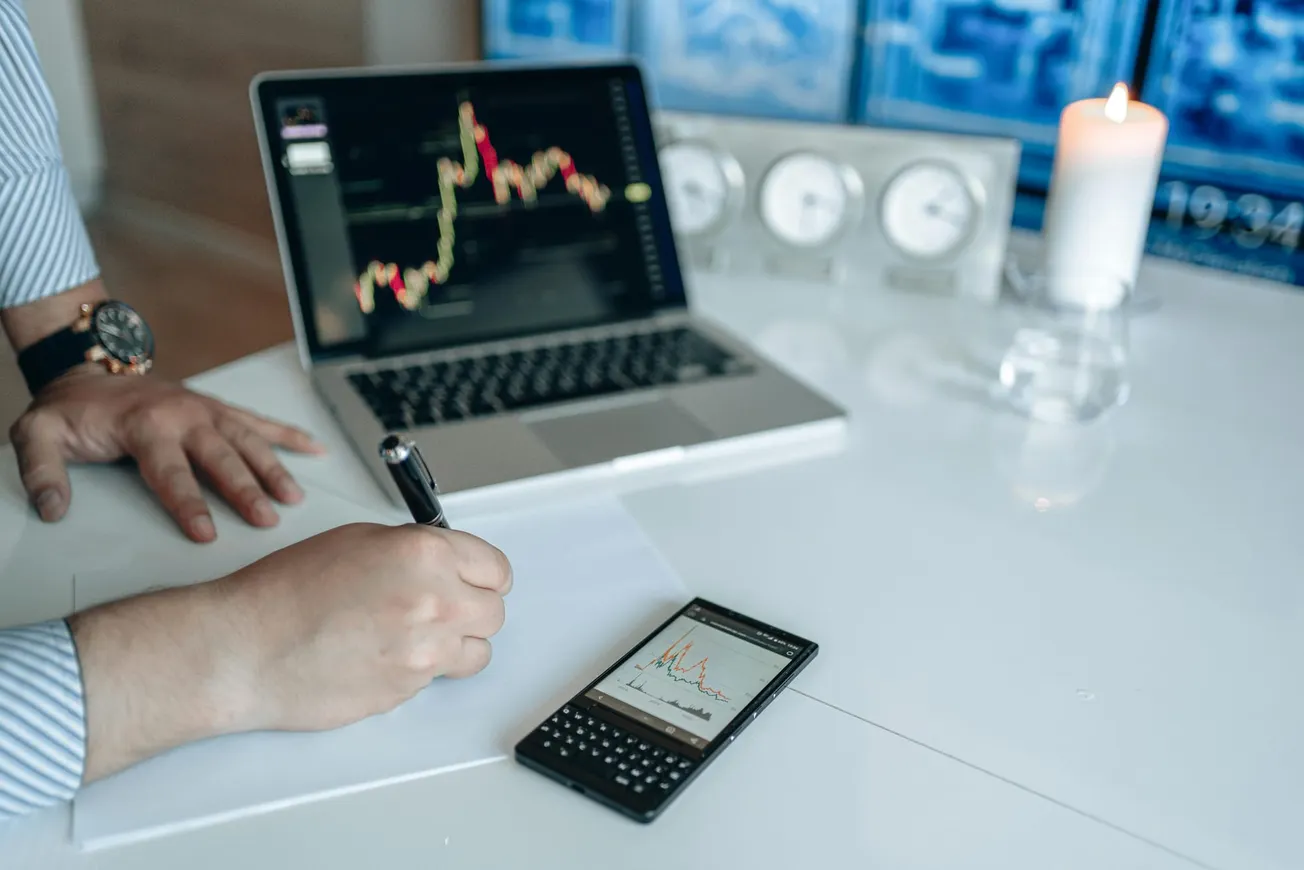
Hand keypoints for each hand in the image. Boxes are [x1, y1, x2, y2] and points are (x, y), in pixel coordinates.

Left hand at [9, 368, 324, 541]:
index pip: (171, 472)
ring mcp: (206, 410)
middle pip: (221, 457)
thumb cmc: (70, 411)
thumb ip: (41, 470)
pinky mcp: (218, 409)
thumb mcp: (36, 433)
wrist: (89, 370)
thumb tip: (52, 509)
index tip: (206, 533)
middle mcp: (183, 415)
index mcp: (145, 425)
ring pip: (248, 440)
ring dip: (273, 468)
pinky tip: (316, 450)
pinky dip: (289, 434)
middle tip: (266, 518)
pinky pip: (259, 421)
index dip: (189, 504)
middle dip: (246, 489)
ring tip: (293, 497)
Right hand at [221, 522, 512, 731]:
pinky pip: (438, 678)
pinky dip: (421, 668)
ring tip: (415, 633)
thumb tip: (442, 563)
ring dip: (456, 643)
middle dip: (474, 607)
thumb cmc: (284, 593)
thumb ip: (413, 550)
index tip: (478, 579)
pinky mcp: (409, 690)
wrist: (246, 649)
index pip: (497, 569)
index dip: (484, 574)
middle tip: (444, 605)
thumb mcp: (358, 540)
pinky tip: (385, 654)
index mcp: (426, 554)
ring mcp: (425, 652)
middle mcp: (436, 602)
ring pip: (477, 651)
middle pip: (495, 613)